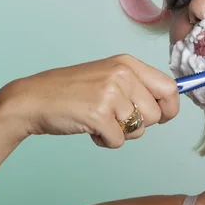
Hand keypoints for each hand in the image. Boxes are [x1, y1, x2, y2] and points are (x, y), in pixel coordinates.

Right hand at [0, 54, 179, 147]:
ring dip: (120, 133)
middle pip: (156, 114)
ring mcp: (110, 93)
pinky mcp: (98, 114)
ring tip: (100, 120)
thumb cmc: (73, 91)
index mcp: (128, 63)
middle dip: (140, 124)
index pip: (170, 87)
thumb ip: (138, 86)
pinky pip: (118, 141)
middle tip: (117, 118)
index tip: (163, 116)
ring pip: (138, 130)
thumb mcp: (109, 76)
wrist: (34, 99)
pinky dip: (105, 141)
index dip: (170, 107)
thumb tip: (169, 104)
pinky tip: (90, 128)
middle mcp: (122, 75)